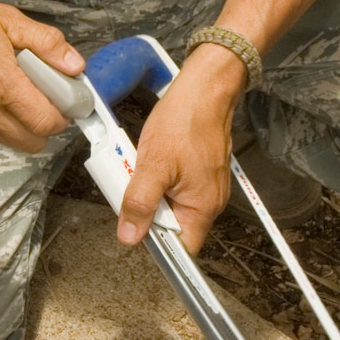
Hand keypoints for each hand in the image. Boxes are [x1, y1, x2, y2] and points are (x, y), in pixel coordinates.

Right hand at [0, 0, 83, 151]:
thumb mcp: (8, 19)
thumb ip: (46, 43)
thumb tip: (74, 65)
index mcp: (1, 81)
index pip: (46, 122)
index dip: (62, 114)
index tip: (64, 99)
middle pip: (31, 142)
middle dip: (43, 125)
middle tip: (42, 99)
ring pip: (8, 140)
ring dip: (20, 126)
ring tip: (16, 93)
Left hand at [117, 44, 245, 252]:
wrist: (204, 89)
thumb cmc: (186, 121)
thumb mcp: (153, 164)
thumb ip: (140, 203)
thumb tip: (130, 236)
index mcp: (203, 207)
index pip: (180, 249)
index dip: (156, 245)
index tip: (135, 228)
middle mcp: (209, 202)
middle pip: (171, 227)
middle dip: (147, 211)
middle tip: (132, 187)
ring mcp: (204, 187)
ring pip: (169, 204)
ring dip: (150, 192)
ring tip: (140, 169)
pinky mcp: (198, 173)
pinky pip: (173, 187)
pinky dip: (157, 178)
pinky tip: (149, 161)